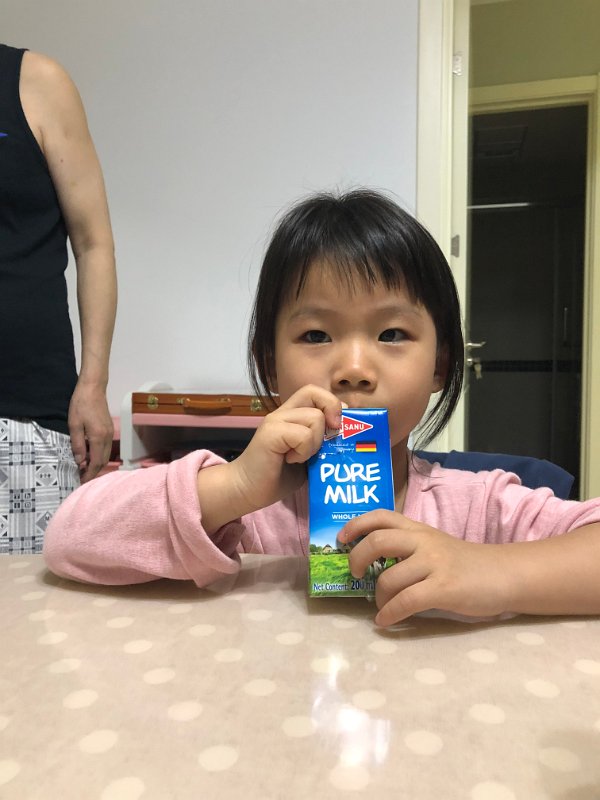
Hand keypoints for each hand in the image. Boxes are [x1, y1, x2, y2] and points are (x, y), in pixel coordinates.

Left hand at [68, 383, 112, 482]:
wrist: (93, 388)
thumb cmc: (81, 405)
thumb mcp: (74, 425)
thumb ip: (77, 444)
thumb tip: (80, 461)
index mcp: (98, 437)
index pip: (96, 462)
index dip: (89, 474)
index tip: (81, 481)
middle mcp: (107, 437)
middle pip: (103, 461)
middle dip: (93, 471)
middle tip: (81, 477)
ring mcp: (109, 433)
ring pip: (105, 455)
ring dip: (96, 463)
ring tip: (84, 468)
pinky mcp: (108, 429)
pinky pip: (106, 448)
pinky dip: (99, 455)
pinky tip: (89, 455)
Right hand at [229, 385, 342, 512]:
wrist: (247, 491)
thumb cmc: (277, 477)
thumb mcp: (308, 456)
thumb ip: (322, 443)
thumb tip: (348, 436)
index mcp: (292, 416)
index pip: (315, 392)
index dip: (332, 403)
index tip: (338, 427)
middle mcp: (283, 413)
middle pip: (316, 394)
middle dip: (331, 414)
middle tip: (329, 438)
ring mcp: (275, 421)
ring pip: (314, 418)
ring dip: (315, 442)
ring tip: (300, 457)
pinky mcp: (271, 433)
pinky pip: (303, 434)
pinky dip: (304, 450)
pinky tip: (291, 460)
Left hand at [342, 510, 512, 625]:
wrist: (503, 575)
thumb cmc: (464, 564)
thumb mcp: (433, 546)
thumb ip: (407, 549)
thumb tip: (370, 566)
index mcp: (418, 529)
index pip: (381, 516)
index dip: (356, 525)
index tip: (341, 539)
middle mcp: (423, 541)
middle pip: (377, 541)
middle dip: (357, 559)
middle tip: (354, 574)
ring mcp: (433, 564)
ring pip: (389, 578)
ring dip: (378, 597)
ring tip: (381, 606)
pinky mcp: (444, 588)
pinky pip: (406, 602)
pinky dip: (390, 614)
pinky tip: (386, 621)